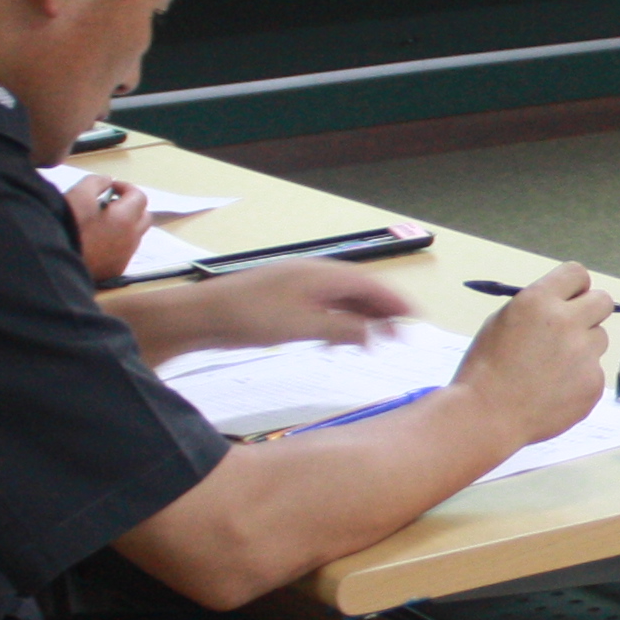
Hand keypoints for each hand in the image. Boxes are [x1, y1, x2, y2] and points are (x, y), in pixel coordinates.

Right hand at [66, 178, 147, 281]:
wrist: (54, 262)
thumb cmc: (66, 226)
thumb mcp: (78, 195)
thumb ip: (96, 182)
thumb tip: (107, 181)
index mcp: (125, 218)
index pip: (139, 197)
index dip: (126, 187)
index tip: (111, 188)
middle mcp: (131, 239)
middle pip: (143, 217)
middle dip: (131, 206)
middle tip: (110, 203)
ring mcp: (125, 257)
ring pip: (135, 236)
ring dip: (125, 225)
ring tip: (101, 222)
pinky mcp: (115, 270)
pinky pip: (124, 252)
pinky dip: (117, 243)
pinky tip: (97, 241)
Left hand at [200, 259, 409, 350]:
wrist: (202, 316)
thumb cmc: (251, 318)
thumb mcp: (303, 326)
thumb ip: (342, 329)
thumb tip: (374, 333)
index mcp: (322, 274)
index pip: (371, 284)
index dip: (396, 301)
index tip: (417, 318)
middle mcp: (314, 275)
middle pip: (359, 290)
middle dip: (382, 312)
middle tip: (400, 338)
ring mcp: (298, 286)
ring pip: (341, 300)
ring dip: (360, 320)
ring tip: (374, 344)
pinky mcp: (284, 300)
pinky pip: (322, 308)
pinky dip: (338, 323)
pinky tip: (336, 343)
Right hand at [453, 262, 618, 447]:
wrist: (487, 416)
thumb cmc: (485, 368)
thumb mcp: (501, 321)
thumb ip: (537, 308)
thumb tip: (563, 305)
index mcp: (539, 301)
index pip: (577, 273)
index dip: (573, 287)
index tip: (569, 299)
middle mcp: (567, 322)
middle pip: (603, 301)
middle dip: (588, 311)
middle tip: (570, 329)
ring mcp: (585, 355)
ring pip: (599, 339)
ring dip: (583, 347)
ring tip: (552, 368)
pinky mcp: (594, 384)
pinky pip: (594, 371)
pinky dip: (579, 379)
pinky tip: (554, 391)